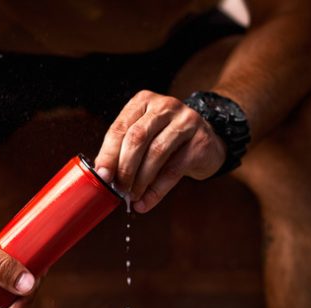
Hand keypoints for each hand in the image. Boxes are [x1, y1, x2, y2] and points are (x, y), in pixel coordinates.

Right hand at [0, 210, 37, 307]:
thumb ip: (1, 266)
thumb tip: (27, 286)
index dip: (26, 303)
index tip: (36, 277)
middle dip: (26, 292)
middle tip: (36, 266)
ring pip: (10, 304)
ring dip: (23, 285)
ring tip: (31, 261)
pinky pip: (4, 292)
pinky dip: (16, 279)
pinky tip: (24, 263)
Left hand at [95, 90, 226, 212]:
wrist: (207, 143)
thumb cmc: (167, 141)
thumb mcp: (144, 137)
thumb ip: (124, 150)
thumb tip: (103, 176)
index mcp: (144, 101)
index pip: (120, 128)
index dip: (108, 153)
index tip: (102, 175)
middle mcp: (165, 106)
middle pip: (137, 138)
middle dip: (124, 167)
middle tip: (118, 189)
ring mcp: (185, 121)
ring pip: (156, 153)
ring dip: (140, 180)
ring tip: (132, 197)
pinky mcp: (200, 141)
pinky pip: (174, 170)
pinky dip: (157, 190)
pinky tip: (146, 202)